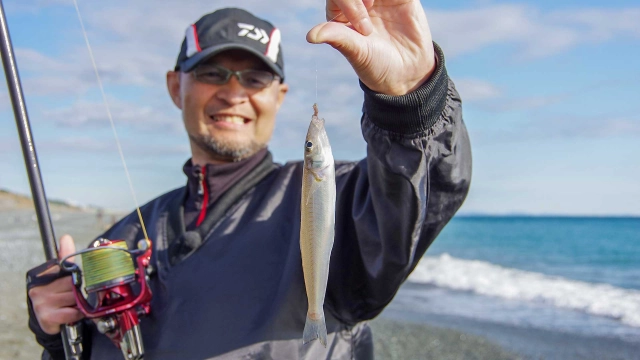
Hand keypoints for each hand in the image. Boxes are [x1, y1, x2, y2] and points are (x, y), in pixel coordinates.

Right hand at [28, 235, 83, 334]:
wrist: (48, 321)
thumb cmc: (56, 295)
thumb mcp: (59, 275)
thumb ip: (65, 258)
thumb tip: (66, 237)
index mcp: (42, 275)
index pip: (64, 266)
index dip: (74, 272)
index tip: (76, 276)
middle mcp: (39, 288)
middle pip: (72, 283)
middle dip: (78, 290)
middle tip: (73, 296)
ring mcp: (41, 303)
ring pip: (74, 297)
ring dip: (78, 303)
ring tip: (71, 305)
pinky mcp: (47, 317)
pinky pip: (72, 312)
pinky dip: (77, 313)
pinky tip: (72, 313)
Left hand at [307, 0, 435, 95]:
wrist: (410, 72)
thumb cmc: (379, 65)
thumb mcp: (358, 52)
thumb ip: (337, 38)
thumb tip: (310, 36)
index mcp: (341, 16)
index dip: (347, 2)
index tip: (364, 29)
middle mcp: (358, 3)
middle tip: (370, 9)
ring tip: (377, 6)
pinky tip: (395, 1)